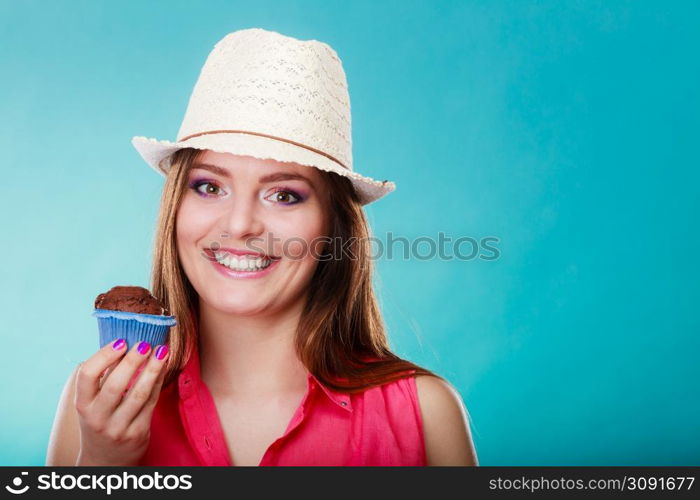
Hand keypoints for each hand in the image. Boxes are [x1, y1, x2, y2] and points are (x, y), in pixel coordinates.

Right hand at [74, 338, 168, 465]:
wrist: (106, 460)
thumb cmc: (101, 420)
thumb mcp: (93, 403)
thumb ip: (104, 378)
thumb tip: (126, 342)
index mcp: (83, 405)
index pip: (87, 376)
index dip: (104, 356)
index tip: (121, 341)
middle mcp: (98, 417)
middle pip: (115, 385)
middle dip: (133, 361)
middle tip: (146, 343)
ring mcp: (118, 427)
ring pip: (138, 394)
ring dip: (152, 369)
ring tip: (162, 351)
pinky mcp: (138, 433)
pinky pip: (151, 403)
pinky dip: (158, 382)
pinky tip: (163, 368)